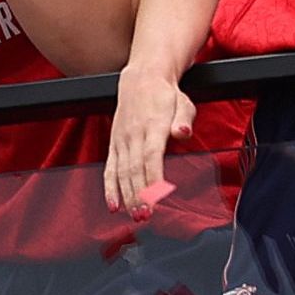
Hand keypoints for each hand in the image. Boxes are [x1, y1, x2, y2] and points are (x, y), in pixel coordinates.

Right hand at [102, 68, 195, 216]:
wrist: (141, 78)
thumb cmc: (165, 95)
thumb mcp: (183, 102)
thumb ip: (184, 119)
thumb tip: (183, 133)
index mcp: (152, 125)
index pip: (151, 156)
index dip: (153, 178)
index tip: (157, 197)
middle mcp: (134, 134)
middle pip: (134, 169)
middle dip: (139, 194)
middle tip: (145, 216)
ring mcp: (122, 139)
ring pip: (122, 172)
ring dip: (127, 196)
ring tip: (135, 215)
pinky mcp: (115, 143)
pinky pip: (110, 168)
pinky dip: (110, 188)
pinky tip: (114, 205)